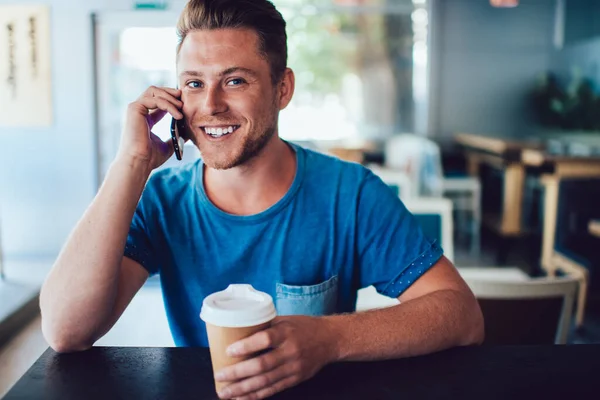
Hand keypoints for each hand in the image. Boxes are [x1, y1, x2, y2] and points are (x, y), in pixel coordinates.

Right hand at [116, 86, 183, 170]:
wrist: (139, 162)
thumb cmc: (150, 158)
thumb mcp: (169, 145)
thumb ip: (176, 136)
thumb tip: (189, 132)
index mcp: (145, 119)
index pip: (158, 102)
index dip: (172, 100)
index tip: (184, 105)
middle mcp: (139, 111)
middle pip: (155, 91)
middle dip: (170, 92)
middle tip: (184, 99)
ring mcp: (135, 109)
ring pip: (154, 91)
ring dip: (170, 97)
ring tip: (182, 108)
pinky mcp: (134, 109)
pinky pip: (155, 99)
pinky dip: (168, 105)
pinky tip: (177, 115)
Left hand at [214, 316, 338, 398]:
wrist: (330, 339)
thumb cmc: (304, 327)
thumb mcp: (285, 320)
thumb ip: (265, 327)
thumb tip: (237, 331)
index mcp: (286, 332)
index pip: (264, 339)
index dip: (246, 346)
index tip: (228, 350)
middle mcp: (290, 351)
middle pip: (261, 365)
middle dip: (237, 373)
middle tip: (220, 376)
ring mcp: (293, 367)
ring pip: (265, 381)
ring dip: (242, 389)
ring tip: (225, 392)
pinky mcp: (295, 379)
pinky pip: (273, 389)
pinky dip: (256, 395)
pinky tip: (241, 398)